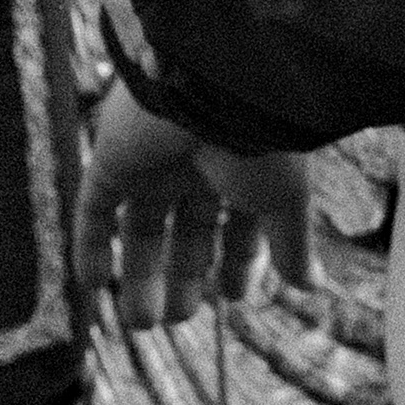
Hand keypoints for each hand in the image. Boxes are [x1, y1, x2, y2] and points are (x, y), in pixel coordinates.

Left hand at [75, 77, 314, 328]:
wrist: (218, 82)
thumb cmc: (264, 136)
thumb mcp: (286, 200)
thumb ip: (293, 245)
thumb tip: (313, 287)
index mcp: (244, 168)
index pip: (238, 222)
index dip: (238, 262)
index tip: (235, 298)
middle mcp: (198, 164)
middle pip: (186, 230)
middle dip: (184, 276)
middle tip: (178, 319)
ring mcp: (154, 161)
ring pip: (140, 226)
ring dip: (139, 275)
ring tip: (142, 323)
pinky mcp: (113, 158)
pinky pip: (93, 207)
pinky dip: (90, 246)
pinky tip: (93, 286)